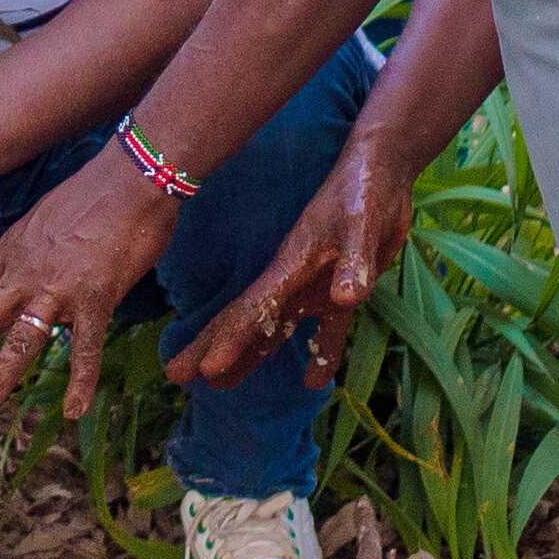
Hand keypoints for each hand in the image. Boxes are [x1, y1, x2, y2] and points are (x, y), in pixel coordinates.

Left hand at [0, 144, 175, 431]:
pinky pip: (84, 349)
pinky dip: (80, 382)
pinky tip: (73, 409)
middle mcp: (25, 271)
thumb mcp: (45, 216)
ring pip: (19, 342)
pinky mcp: (94, 298)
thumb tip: (30, 266)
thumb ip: (33, 247)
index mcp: (12, 249)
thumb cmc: (95, 191)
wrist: (131, 177)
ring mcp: (58, 288)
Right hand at [179, 126, 412, 391]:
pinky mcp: (341, 288)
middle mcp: (293, 279)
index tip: (205, 370)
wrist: (382, 171)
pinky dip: (321, 355)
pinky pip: (327, 328)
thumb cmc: (365, 191)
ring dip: (251, 356)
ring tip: (222, 387)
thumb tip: (346, 300)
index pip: (253, 308)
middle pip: (247, 320)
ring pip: (276, 329)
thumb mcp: (362, 223)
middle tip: (176, 376)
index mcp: (291, 264)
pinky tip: (313, 382)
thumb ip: (355, 261)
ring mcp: (314, 286)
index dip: (229, 340)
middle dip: (214, 347)